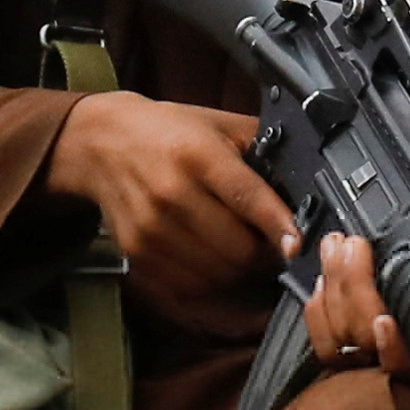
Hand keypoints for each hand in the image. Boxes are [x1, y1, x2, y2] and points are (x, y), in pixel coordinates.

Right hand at [48, 93, 295, 317]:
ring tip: (248, 254)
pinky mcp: (138, 252)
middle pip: (237, 248)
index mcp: (197, 153)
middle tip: (276, 246)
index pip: (246, 196)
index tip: (298, 243)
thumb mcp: (218, 123)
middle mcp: (171, 193)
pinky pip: (190, 286)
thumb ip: (263, 146)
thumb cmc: (168, 131)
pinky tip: (220, 265)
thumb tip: (310, 179)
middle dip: (266, 254)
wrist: (100, 143)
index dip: (277, 225)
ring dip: (242, 273)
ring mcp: (152, 228)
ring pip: (218, 274)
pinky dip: (214, 284)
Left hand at [297, 223, 409, 376]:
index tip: (384, 321)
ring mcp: (376, 364)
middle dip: (352, 288)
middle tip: (352, 244)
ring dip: (333, 290)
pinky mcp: (352, 357)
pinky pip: (325, 349)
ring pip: (342, 342)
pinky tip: (320, 285)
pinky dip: (317, 316)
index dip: (394, 350)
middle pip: (367, 342)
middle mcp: (408, 365)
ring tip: (336, 248)